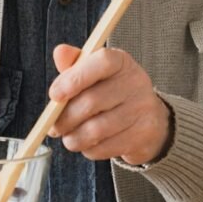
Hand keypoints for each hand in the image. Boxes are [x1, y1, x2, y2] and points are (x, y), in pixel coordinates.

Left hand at [47, 45, 172, 164]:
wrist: (148, 118)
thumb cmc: (112, 92)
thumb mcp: (95, 74)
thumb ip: (75, 64)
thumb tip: (60, 52)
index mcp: (121, 62)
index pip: (101, 62)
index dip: (74, 78)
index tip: (54, 95)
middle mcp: (136, 82)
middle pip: (91, 101)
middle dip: (65, 118)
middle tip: (54, 127)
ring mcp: (142, 108)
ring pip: (96, 129)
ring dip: (74, 138)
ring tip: (69, 138)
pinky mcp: (143, 133)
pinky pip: (106, 147)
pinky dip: (89, 149)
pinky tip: (88, 144)